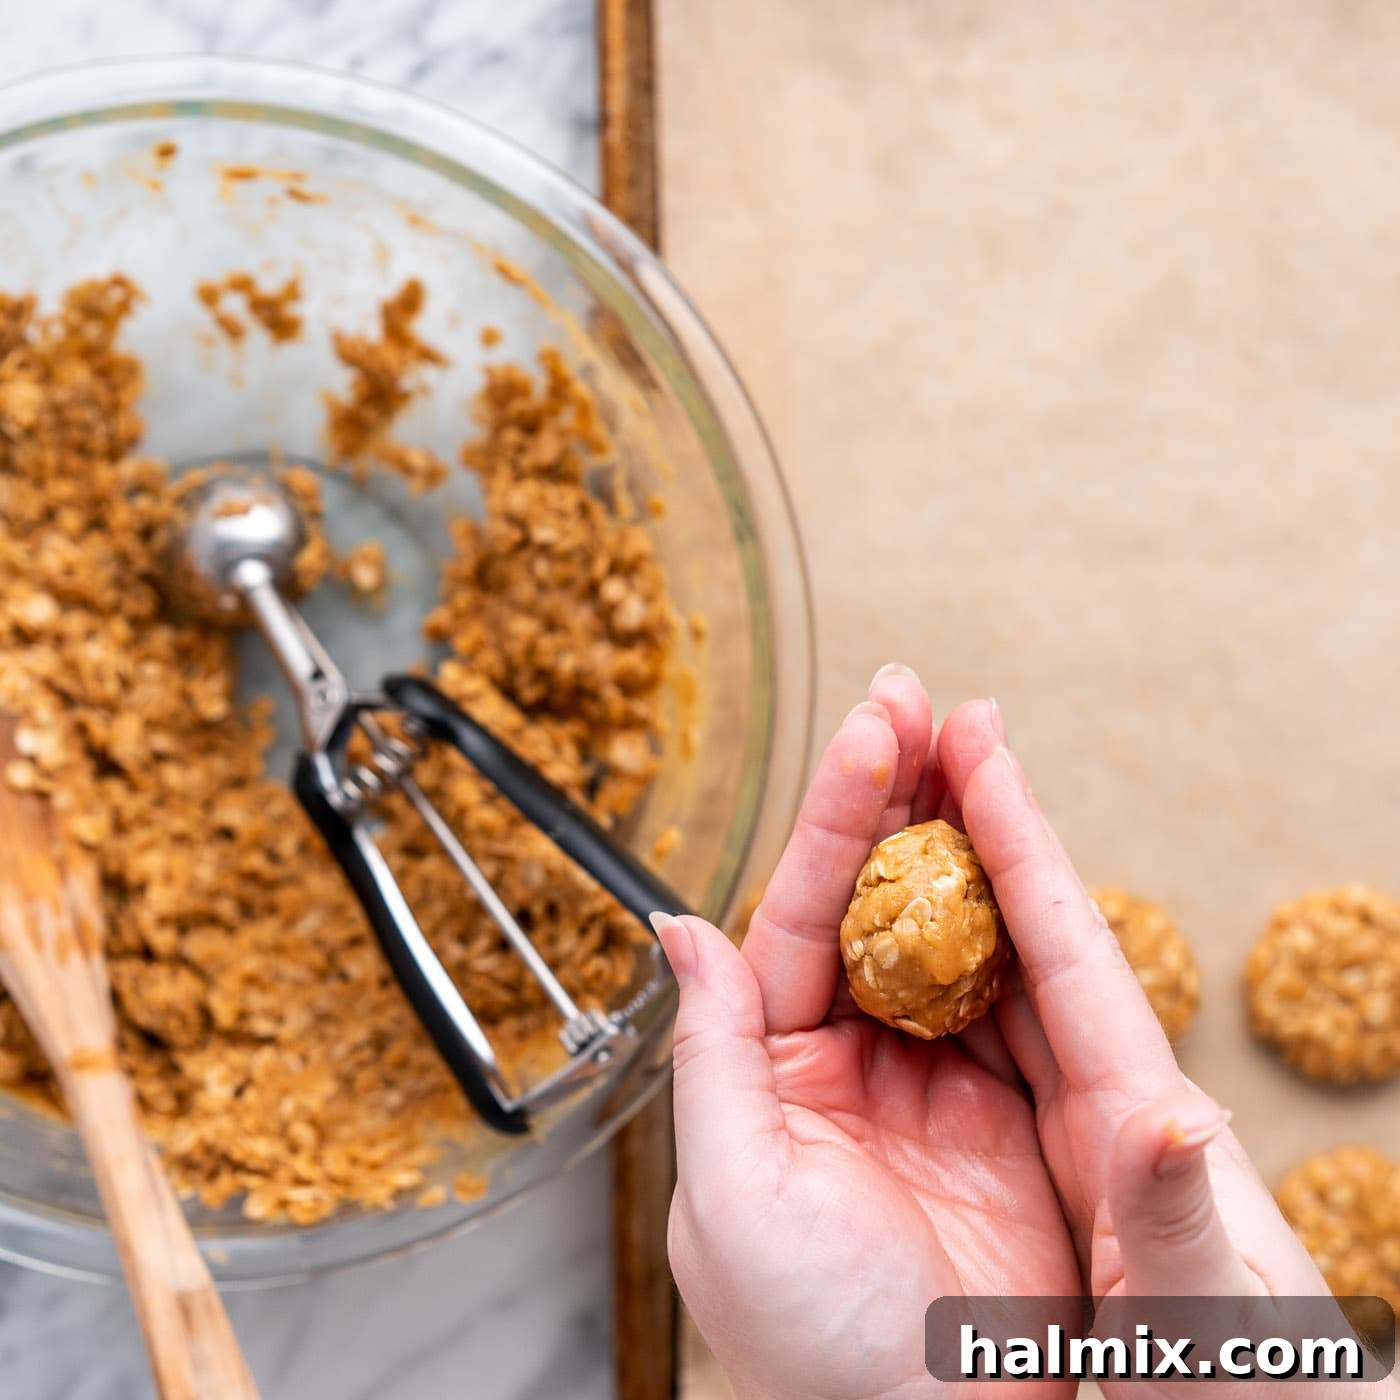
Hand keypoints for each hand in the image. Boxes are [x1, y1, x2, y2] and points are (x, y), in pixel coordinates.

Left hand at [658, 667, 1079, 1399]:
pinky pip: (1016, 983)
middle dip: (892, 792)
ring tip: (968, 732)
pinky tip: (1017, 833)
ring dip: (955, 825)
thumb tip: (677, 926)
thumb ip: (711, 1052)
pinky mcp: (1013, 1103)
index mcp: (774, 1066)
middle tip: (916, 695)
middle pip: (873, 896)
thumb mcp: (732, 1195)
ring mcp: (934, 1073)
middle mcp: (851, 1055)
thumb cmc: (809, 1342)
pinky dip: (1019, 905)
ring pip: (944, 920)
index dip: (837, 819)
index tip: (871, 732)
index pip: (803, 913)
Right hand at [933, 699, 1388, 1397]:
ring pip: (992, 969)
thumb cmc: (1241, 1392)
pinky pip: (974, 1034)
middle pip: (1023, 929)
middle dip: (967, 820)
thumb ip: (1177, 1223)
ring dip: (941, 876)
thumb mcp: (1205, 1328)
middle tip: (915, 724)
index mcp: (1140, 1115)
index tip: (973, 739)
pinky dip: (929, 966)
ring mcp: (1070, 1118)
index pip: (1067, 946)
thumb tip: (1166, 1116)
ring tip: (892, 790)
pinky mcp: (1038, 1154)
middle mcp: (1105, 1092)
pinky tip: (895, 934)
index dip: (1015, 834)